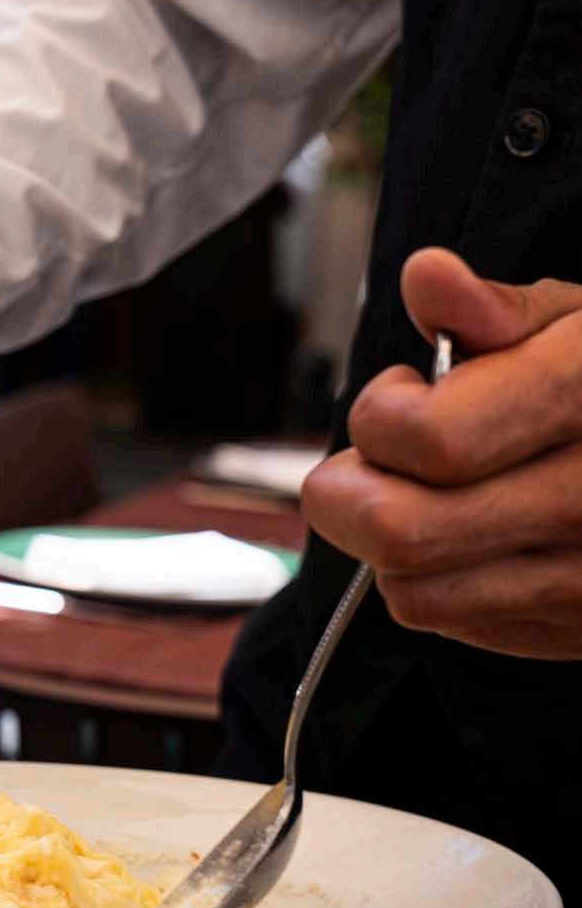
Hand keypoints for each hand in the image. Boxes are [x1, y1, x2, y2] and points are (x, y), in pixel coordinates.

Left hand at [302, 247, 581, 655]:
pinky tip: (468, 535)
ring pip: (409, 589)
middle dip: (348, 491)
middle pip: (400, 530)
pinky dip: (432, 580)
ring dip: (387, 543)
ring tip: (423, 496)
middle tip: (372, 461)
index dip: (382, 415)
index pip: (434, 439)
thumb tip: (427, 276)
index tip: (398, 394)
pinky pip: (447, 620)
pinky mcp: (571, 631)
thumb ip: (498, 310)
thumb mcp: (581, 325)